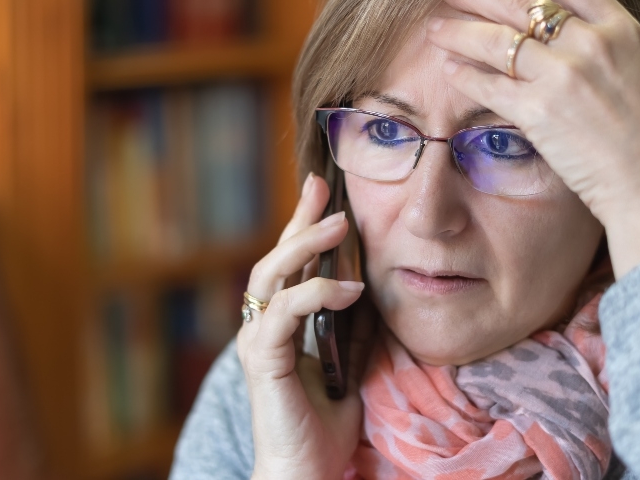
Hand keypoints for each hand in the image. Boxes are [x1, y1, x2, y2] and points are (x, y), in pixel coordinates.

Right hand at [237, 173, 373, 479]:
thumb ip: (354, 326)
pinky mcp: (264, 359)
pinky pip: (286, 312)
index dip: (305, 227)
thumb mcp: (351, 363)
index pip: (292, 266)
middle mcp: (264, 327)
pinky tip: (350, 289)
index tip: (327, 192)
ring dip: (305, 244)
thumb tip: (380, 286)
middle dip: (300, 220)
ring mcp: (259, 341)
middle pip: (275, 258)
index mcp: (282, 326)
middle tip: (324, 188)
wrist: (305, 474)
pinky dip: (317, 293)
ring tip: (340, 224)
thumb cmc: (326, 427)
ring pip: (272, 275)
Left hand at [427, 0, 639, 275]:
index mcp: (624, 31)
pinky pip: (489, 86)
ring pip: (495, 40)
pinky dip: (465, 76)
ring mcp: (563, 76)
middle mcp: (591, 44)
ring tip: (436, 29)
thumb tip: (630, 63)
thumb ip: (636, 64)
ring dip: (460, 31)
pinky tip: (450, 71)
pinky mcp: (538, 112)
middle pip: (521, 4)